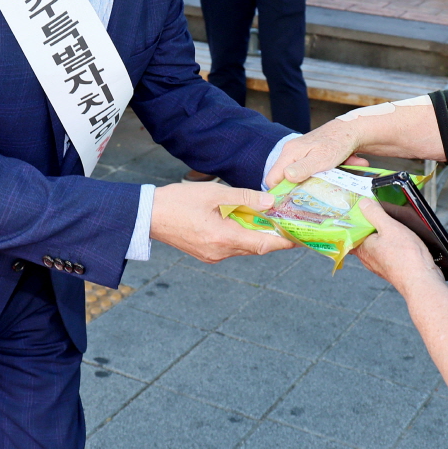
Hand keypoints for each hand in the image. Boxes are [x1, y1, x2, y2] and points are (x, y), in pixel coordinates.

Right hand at [149, 181, 296, 261]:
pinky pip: (231, 247)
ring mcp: (212, 255)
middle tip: (286, 222)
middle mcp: (219, 252)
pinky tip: (242, 221)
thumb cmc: (179, 201)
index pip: (262, 244)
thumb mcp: (215, 193)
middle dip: (271, 236)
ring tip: (266, 218)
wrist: (148, 215)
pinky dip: (241, 236)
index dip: (282, 241)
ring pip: (243, 247)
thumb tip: (270, 204)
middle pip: (255, 247)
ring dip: (255, 235)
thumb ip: (245, 198)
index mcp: (223, 237)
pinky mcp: (206, 253)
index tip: (298, 237)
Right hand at [265, 122, 367, 187]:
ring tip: (331, 181)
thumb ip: (303, 168)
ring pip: (300, 176)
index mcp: (289, 154)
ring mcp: (300, 155)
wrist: (352, 129)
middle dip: (299, 189)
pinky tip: (339, 171)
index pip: (272, 178)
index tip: (292, 202)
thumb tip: (286, 177)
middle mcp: (291, 154)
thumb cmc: (336, 143)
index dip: (279, 192)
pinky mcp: (310, 157)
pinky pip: (312, 171)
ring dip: (315, 182)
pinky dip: (324, 174)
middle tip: (313, 196)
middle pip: (286, 179)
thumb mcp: (321, 158)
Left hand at [353, 197, 440, 291]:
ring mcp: (380, 264)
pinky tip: (399, 238)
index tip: (354, 211)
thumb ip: (374, 214)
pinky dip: (390, 244)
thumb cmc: (405, 256)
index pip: (348, 234)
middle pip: (361, 239)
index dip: (350, 222)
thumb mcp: (389, 227)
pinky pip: (386, 253)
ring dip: (379, 235)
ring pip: (375, 246)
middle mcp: (368, 258)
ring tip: (387, 222)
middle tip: (372, 212)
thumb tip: (363, 204)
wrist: (421, 280)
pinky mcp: (393, 268)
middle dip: (366, 226)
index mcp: (363, 247)